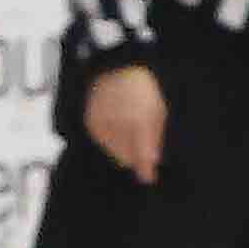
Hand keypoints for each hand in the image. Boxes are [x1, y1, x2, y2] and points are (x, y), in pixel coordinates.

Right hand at [80, 65, 163, 184]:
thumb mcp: (158, 112)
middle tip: (143, 147)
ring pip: (113, 152)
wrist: (116, 70)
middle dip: (136, 157)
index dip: (145, 170)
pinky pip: (102, 142)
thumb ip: (155, 138)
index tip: (148, 178)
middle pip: (126, 158)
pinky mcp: (90, 123)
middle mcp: (117, 125)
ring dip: (123, 149)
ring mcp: (101, 124)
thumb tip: (152, 162)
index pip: (141, 155)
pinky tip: (118, 129)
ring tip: (130, 130)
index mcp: (138, 122)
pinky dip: (111, 141)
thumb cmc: (143, 92)